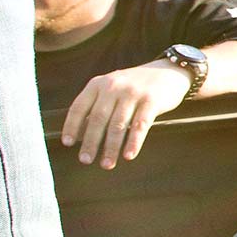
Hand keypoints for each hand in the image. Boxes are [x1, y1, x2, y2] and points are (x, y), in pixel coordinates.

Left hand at [61, 61, 193, 167]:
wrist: (168, 71)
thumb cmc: (135, 85)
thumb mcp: (112, 87)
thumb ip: (98, 104)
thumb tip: (82, 134)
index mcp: (98, 84)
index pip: (79, 107)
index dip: (72, 126)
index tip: (68, 143)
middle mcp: (113, 86)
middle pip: (97, 119)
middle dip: (91, 142)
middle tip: (86, 160)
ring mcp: (133, 93)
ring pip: (118, 125)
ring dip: (111, 147)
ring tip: (107, 164)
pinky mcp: (152, 101)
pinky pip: (140, 125)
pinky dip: (134, 142)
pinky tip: (129, 155)